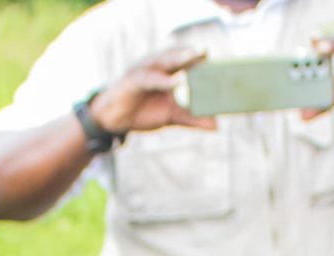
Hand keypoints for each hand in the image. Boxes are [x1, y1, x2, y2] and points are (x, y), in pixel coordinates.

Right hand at [95, 46, 216, 134]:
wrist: (116, 120)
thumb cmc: (143, 112)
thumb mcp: (171, 116)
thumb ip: (192, 118)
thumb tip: (216, 125)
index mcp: (166, 72)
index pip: (185, 62)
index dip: (199, 60)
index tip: (217, 61)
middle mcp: (156, 67)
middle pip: (175, 56)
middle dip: (190, 53)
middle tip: (206, 51)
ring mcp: (144, 71)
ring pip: (162, 61)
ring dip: (177, 58)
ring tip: (192, 57)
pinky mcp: (132, 80)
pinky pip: (149, 78)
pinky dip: (163, 80)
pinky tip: (176, 82)